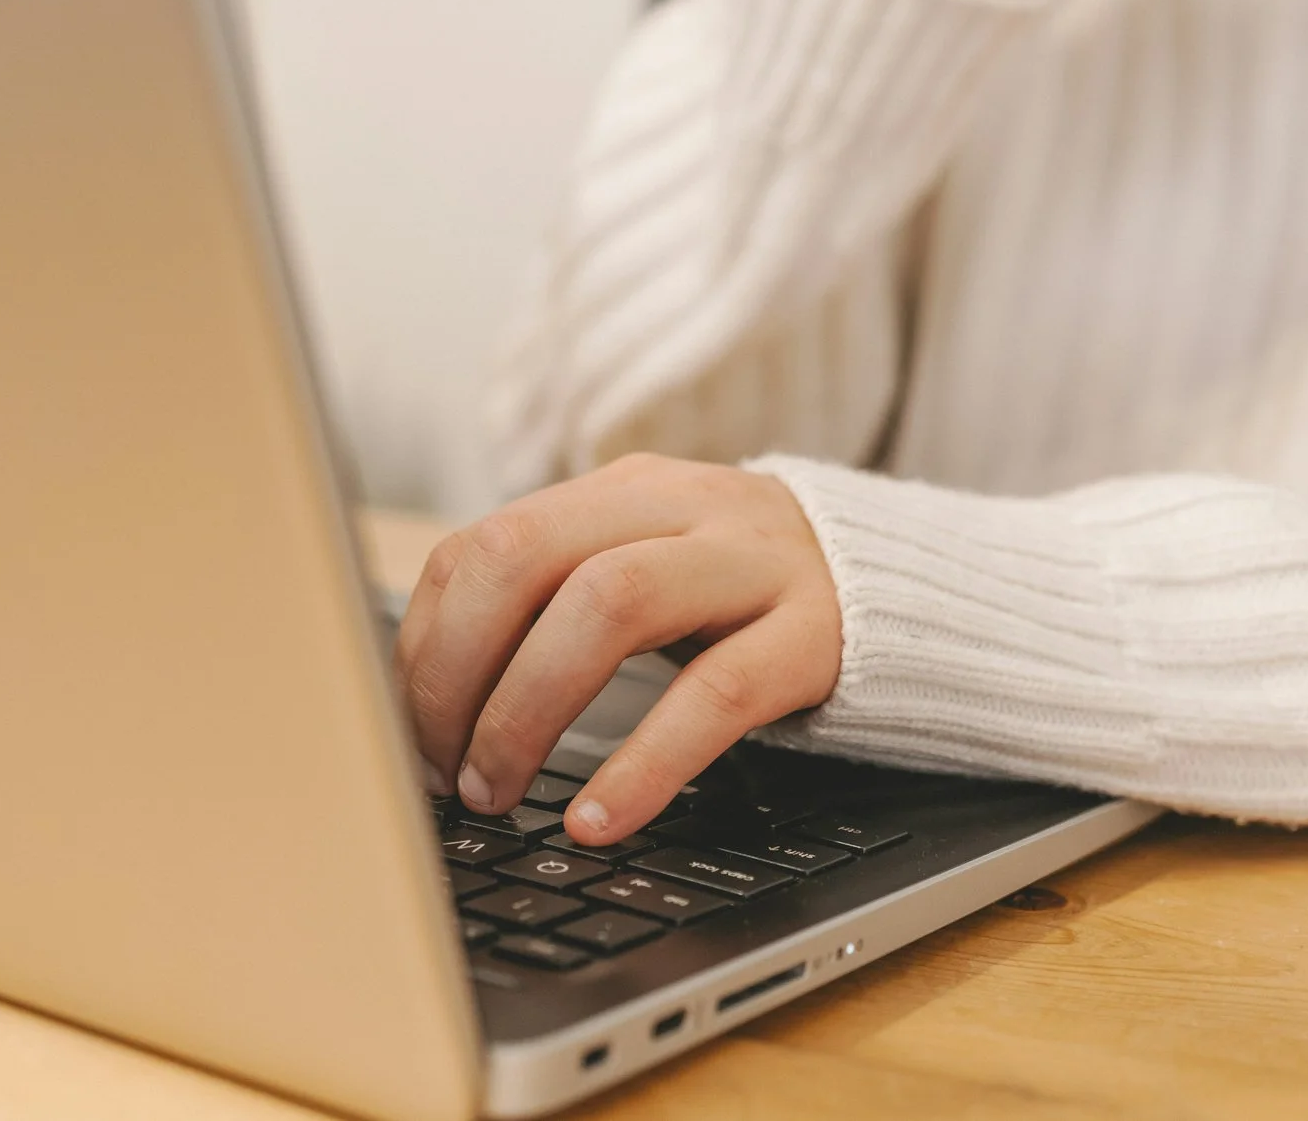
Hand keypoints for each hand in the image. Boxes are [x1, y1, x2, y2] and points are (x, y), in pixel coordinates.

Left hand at [394, 455, 840, 845]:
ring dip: (526, 709)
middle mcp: (683, 507)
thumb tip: (426, 706)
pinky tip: (600, 818)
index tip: (403, 732)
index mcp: (624, 489)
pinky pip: (717, 694)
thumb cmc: (741, 596)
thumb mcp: (648, 567)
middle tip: (442, 771)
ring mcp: (753, 562)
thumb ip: (557, 603)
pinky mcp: (815, 632)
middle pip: (527, 557)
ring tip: (500, 792)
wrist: (904, 583)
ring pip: (609, 604)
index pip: (486, 544)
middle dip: (457, 673)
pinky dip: (644, 764)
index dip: (426, 645)